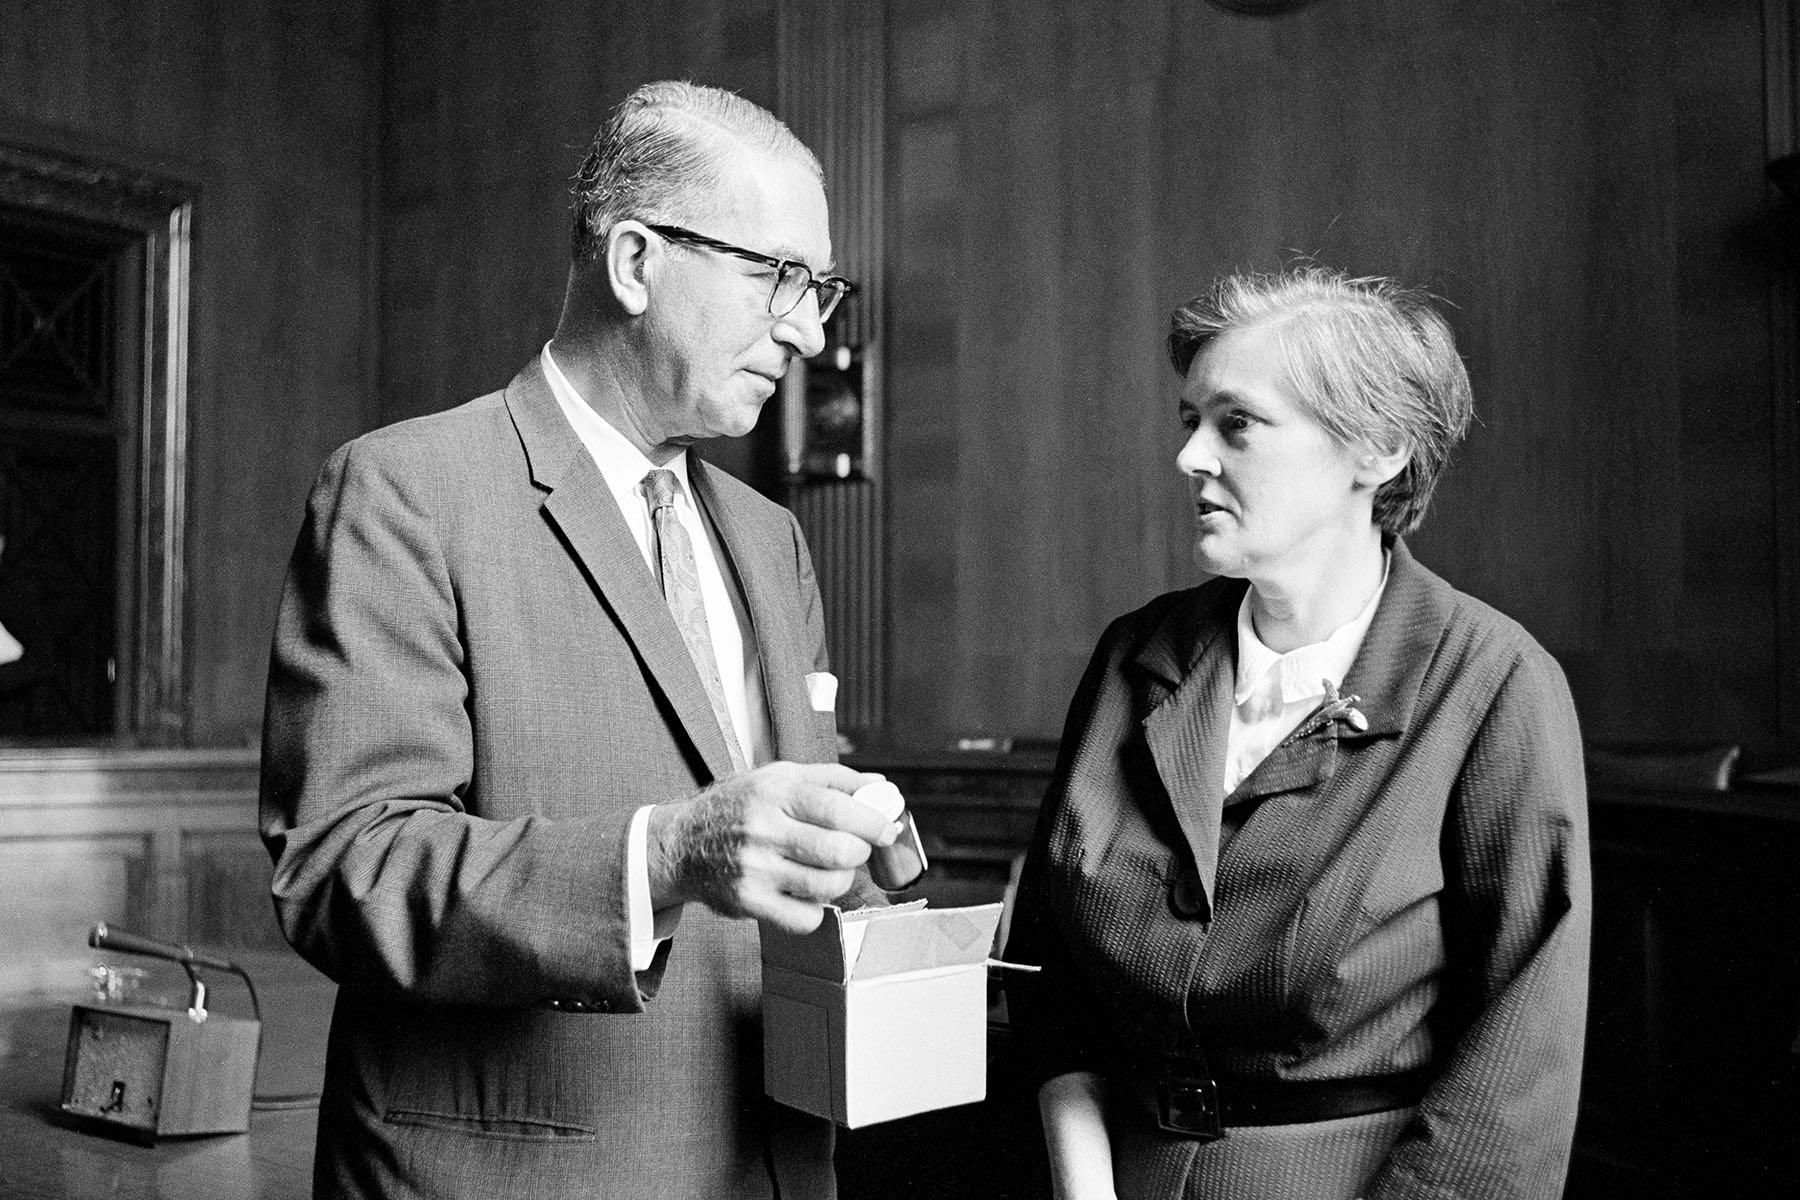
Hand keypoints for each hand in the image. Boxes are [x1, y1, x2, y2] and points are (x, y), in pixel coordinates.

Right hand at [646, 762, 897, 933]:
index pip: (838, 809)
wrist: (681, 843)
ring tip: (827, 869)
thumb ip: (833, 779)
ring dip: (840, 880)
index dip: (873, 822)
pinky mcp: (748, 902)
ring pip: (828, 885)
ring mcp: (754, 868)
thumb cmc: (738, 807)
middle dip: (860, 853)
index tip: (887, 829)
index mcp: (775, 792)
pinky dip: (816, 909)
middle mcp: (763, 829)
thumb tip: (881, 789)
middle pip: (839, 850)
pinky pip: (805, 918)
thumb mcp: (779, 777)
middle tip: (855, 849)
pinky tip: (804, 892)